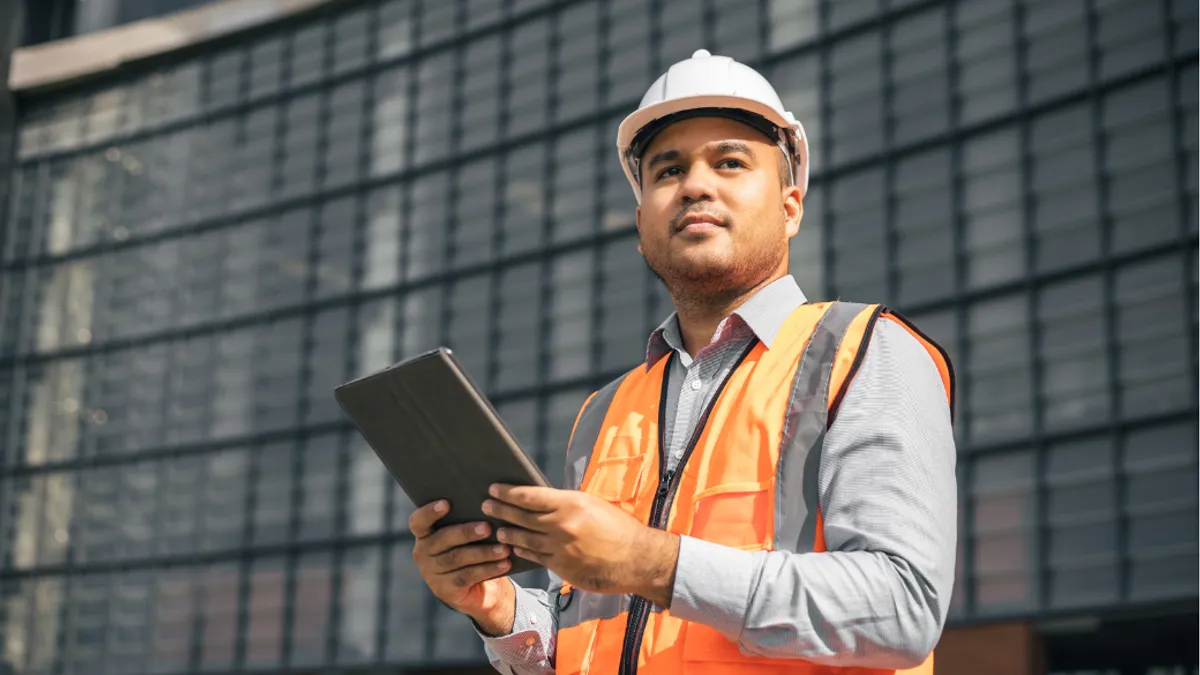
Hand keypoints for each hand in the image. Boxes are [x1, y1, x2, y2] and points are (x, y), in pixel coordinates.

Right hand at [409, 499, 515, 634]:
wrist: (478, 590)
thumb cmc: (473, 550)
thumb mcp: (466, 537)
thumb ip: (467, 521)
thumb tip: (489, 504)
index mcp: (424, 535)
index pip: (418, 522)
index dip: (429, 512)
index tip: (446, 503)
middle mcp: (422, 553)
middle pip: (443, 539)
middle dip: (466, 532)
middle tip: (487, 527)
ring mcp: (431, 573)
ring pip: (457, 558)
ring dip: (483, 552)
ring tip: (504, 548)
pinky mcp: (445, 590)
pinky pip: (467, 576)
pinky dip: (488, 569)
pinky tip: (504, 564)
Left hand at [483, 484, 679, 607]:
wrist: (637, 559)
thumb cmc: (618, 528)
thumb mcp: (592, 505)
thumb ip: (566, 503)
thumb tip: (541, 501)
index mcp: (570, 503)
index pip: (529, 496)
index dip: (508, 492)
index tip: (494, 488)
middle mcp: (561, 525)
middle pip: (521, 516)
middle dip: (500, 510)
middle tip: (486, 505)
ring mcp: (560, 548)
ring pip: (524, 539)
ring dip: (507, 533)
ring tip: (497, 529)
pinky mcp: (562, 567)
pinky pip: (535, 557)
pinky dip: (523, 551)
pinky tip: (515, 548)